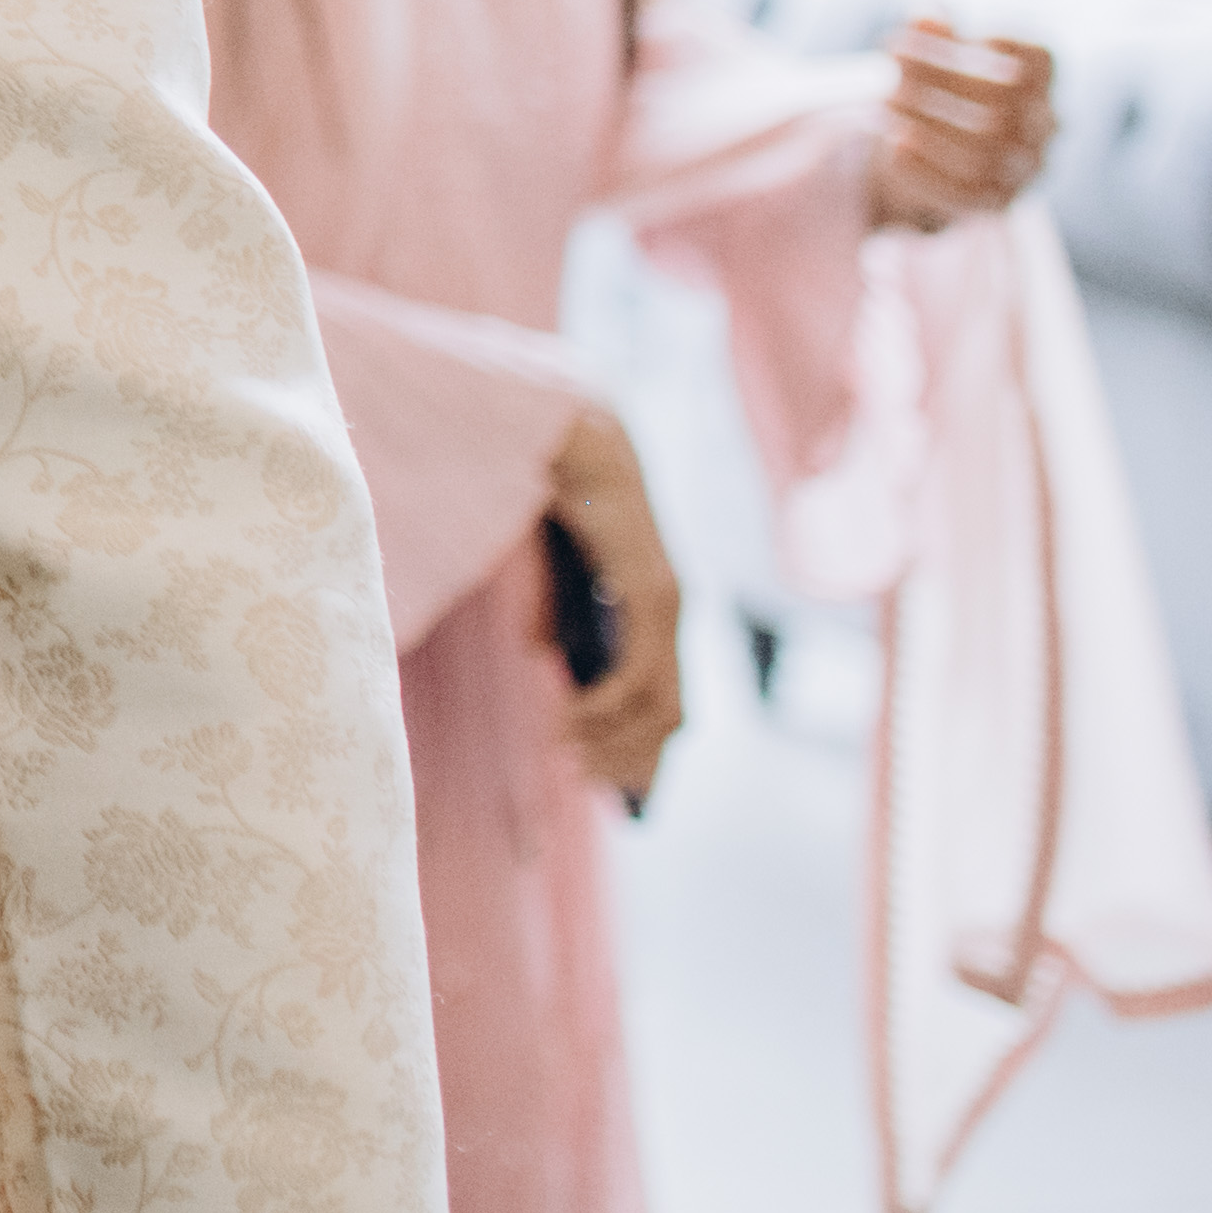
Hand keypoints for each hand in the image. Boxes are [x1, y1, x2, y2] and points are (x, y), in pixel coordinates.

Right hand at [541, 405, 684, 806]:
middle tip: (582, 779)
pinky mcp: (650, 599)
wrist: (571, 434)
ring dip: (616, 743)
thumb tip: (539, 652)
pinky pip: (636, 678)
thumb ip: (549, 607)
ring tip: (569, 759)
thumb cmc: (556, 486)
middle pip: (670, 717)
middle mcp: (672, 613)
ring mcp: (667, 608)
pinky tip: (566, 720)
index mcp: (652, 606)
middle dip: (629, 757)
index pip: (663, 695)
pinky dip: (603, 710)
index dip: (638, 740)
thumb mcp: (547, 562)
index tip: (602, 771)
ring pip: (660, 709)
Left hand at [871, 17, 1056, 233]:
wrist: (933, 150)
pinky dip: (928, 173)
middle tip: (889, 71)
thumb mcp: (935, 53)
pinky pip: (969, 193)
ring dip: (927, 128)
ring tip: (881, 109)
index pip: (1034, 58)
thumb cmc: (940, 86)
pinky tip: (894, 151)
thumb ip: (935, 32)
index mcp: (1041, 81)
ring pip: (985, 151)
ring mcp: (1029, 166)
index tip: (933, 35)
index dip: (985, 44)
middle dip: (939, 82)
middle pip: (1004, 103)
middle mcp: (1046, 124)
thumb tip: (927, 13)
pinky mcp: (1001, 201)